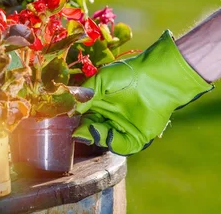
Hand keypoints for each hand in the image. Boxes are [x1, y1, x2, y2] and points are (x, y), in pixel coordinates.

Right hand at [73, 30, 212, 155]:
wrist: (156, 77)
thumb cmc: (128, 74)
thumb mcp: (100, 81)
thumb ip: (83, 96)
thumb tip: (69, 110)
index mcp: (99, 104)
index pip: (81, 117)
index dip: (73, 120)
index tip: (64, 122)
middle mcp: (109, 117)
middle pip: (90, 130)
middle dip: (83, 131)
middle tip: (76, 130)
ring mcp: (122, 128)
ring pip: (103, 138)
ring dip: (96, 136)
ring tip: (91, 130)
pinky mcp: (136, 137)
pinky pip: (121, 145)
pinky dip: (113, 142)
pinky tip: (108, 134)